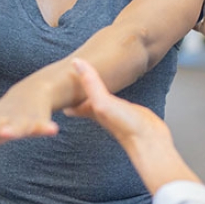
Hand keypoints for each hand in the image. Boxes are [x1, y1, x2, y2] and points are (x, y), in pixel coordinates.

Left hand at [0, 84, 58, 151]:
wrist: (32, 91)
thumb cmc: (1, 116)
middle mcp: (1, 122)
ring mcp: (19, 120)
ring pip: (15, 127)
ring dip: (11, 130)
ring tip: (6, 134)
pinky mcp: (38, 120)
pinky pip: (42, 126)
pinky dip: (46, 128)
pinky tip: (52, 130)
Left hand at [65, 58, 199, 193]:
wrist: (150, 140)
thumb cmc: (125, 126)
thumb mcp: (102, 103)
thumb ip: (90, 83)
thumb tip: (76, 63)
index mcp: (89, 109)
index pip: (70, 100)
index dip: (63, 89)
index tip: (55, 78)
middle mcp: (99, 110)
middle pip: (81, 97)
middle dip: (75, 86)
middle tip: (68, 72)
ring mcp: (112, 110)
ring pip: (96, 95)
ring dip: (90, 85)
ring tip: (86, 73)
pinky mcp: (126, 109)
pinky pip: (112, 95)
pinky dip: (108, 87)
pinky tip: (112, 83)